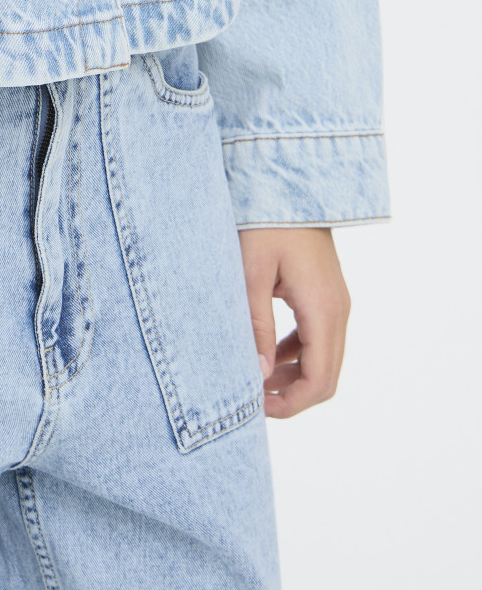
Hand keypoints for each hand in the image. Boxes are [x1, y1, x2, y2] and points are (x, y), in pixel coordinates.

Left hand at [239, 226, 350, 418]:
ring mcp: (335, 301)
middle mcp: (338, 310)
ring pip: (323, 357)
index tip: (257, 408)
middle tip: (252, 400)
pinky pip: (317, 336)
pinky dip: (295, 353)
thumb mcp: (251, 272)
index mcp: (323, 309)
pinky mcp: (325, 293)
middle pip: (326, 375)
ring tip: (254, 379)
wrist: (287, 181)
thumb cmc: (265, 220)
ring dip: (293, 376)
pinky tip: (266, 352)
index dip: (292, 404)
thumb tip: (259, 376)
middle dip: (292, 396)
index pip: (320, 380)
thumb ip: (257, 325)